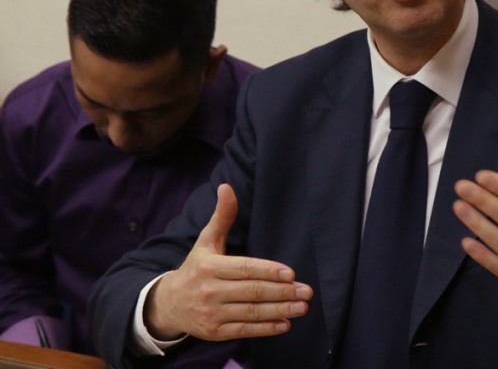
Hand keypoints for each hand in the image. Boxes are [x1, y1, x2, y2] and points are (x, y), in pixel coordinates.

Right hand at [144, 183, 312, 340]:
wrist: (168, 304)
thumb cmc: (196, 268)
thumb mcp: (206, 240)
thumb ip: (222, 216)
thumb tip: (227, 187)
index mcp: (209, 267)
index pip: (244, 269)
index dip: (268, 271)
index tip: (291, 273)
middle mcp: (210, 291)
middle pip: (251, 292)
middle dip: (282, 292)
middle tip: (306, 291)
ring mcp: (212, 314)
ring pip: (250, 313)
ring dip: (279, 311)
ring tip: (302, 307)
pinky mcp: (215, 333)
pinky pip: (244, 330)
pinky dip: (265, 329)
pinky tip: (285, 324)